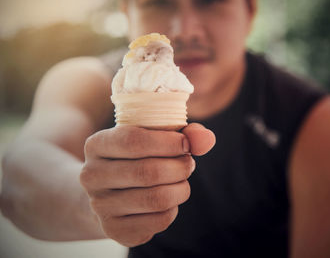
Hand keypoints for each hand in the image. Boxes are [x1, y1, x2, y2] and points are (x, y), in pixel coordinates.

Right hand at [80, 123, 214, 246]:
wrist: (109, 192)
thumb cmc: (137, 157)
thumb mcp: (153, 138)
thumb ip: (183, 134)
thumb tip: (206, 139)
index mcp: (96, 144)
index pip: (133, 141)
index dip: (168, 142)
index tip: (186, 144)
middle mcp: (91, 176)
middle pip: (148, 172)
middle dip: (180, 167)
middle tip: (189, 163)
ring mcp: (100, 206)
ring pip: (156, 199)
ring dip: (181, 189)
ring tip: (181, 181)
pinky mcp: (114, 229)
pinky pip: (159, 220)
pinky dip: (173, 209)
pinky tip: (168, 200)